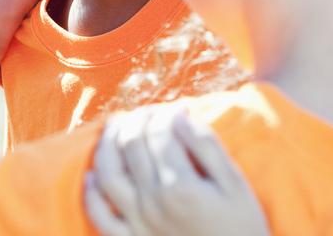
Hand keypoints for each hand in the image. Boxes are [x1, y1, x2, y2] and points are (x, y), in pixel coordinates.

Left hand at [85, 106, 268, 235]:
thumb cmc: (242, 225)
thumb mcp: (235, 183)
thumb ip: (206, 145)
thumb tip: (179, 114)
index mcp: (179, 186)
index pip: (159, 133)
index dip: (165, 114)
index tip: (176, 108)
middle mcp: (152, 203)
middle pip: (131, 146)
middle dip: (137, 120)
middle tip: (148, 112)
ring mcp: (137, 223)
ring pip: (108, 173)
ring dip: (107, 144)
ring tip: (115, 126)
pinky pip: (100, 216)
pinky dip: (91, 194)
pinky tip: (91, 175)